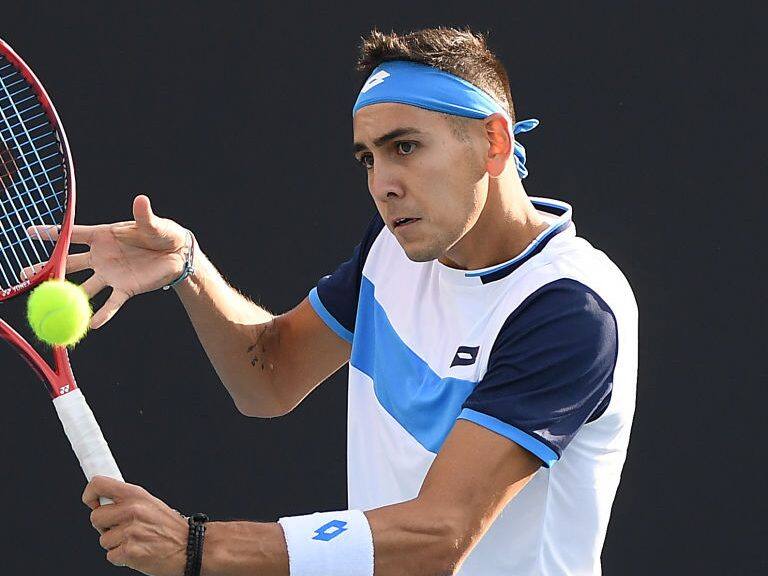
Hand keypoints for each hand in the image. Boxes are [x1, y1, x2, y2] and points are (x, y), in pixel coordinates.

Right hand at [26, 195, 190, 328]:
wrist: (179, 255)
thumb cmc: (163, 233)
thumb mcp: (153, 224)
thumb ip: (144, 215)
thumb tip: (141, 200)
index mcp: (104, 236)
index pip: (72, 234)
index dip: (51, 233)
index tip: (29, 233)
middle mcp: (102, 256)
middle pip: (69, 263)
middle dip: (47, 268)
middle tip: (25, 274)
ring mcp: (111, 274)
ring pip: (84, 287)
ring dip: (68, 297)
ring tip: (50, 306)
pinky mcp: (126, 288)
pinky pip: (111, 303)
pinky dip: (103, 314)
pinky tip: (92, 324)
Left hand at [83, 476, 187, 574]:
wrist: (190, 547)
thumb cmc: (171, 527)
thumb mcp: (151, 504)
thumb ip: (128, 500)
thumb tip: (103, 501)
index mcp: (136, 494)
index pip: (99, 484)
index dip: (89, 494)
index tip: (92, 502)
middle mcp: (132, 510)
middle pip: (95, 517)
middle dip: (105, 525)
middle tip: (121, 527)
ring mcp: (130, 531)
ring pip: (103, 539)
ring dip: (115, 543)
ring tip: (135, 540)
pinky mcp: (129, 551)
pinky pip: (110, 555)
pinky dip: (121, 557)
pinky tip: (137, 551)